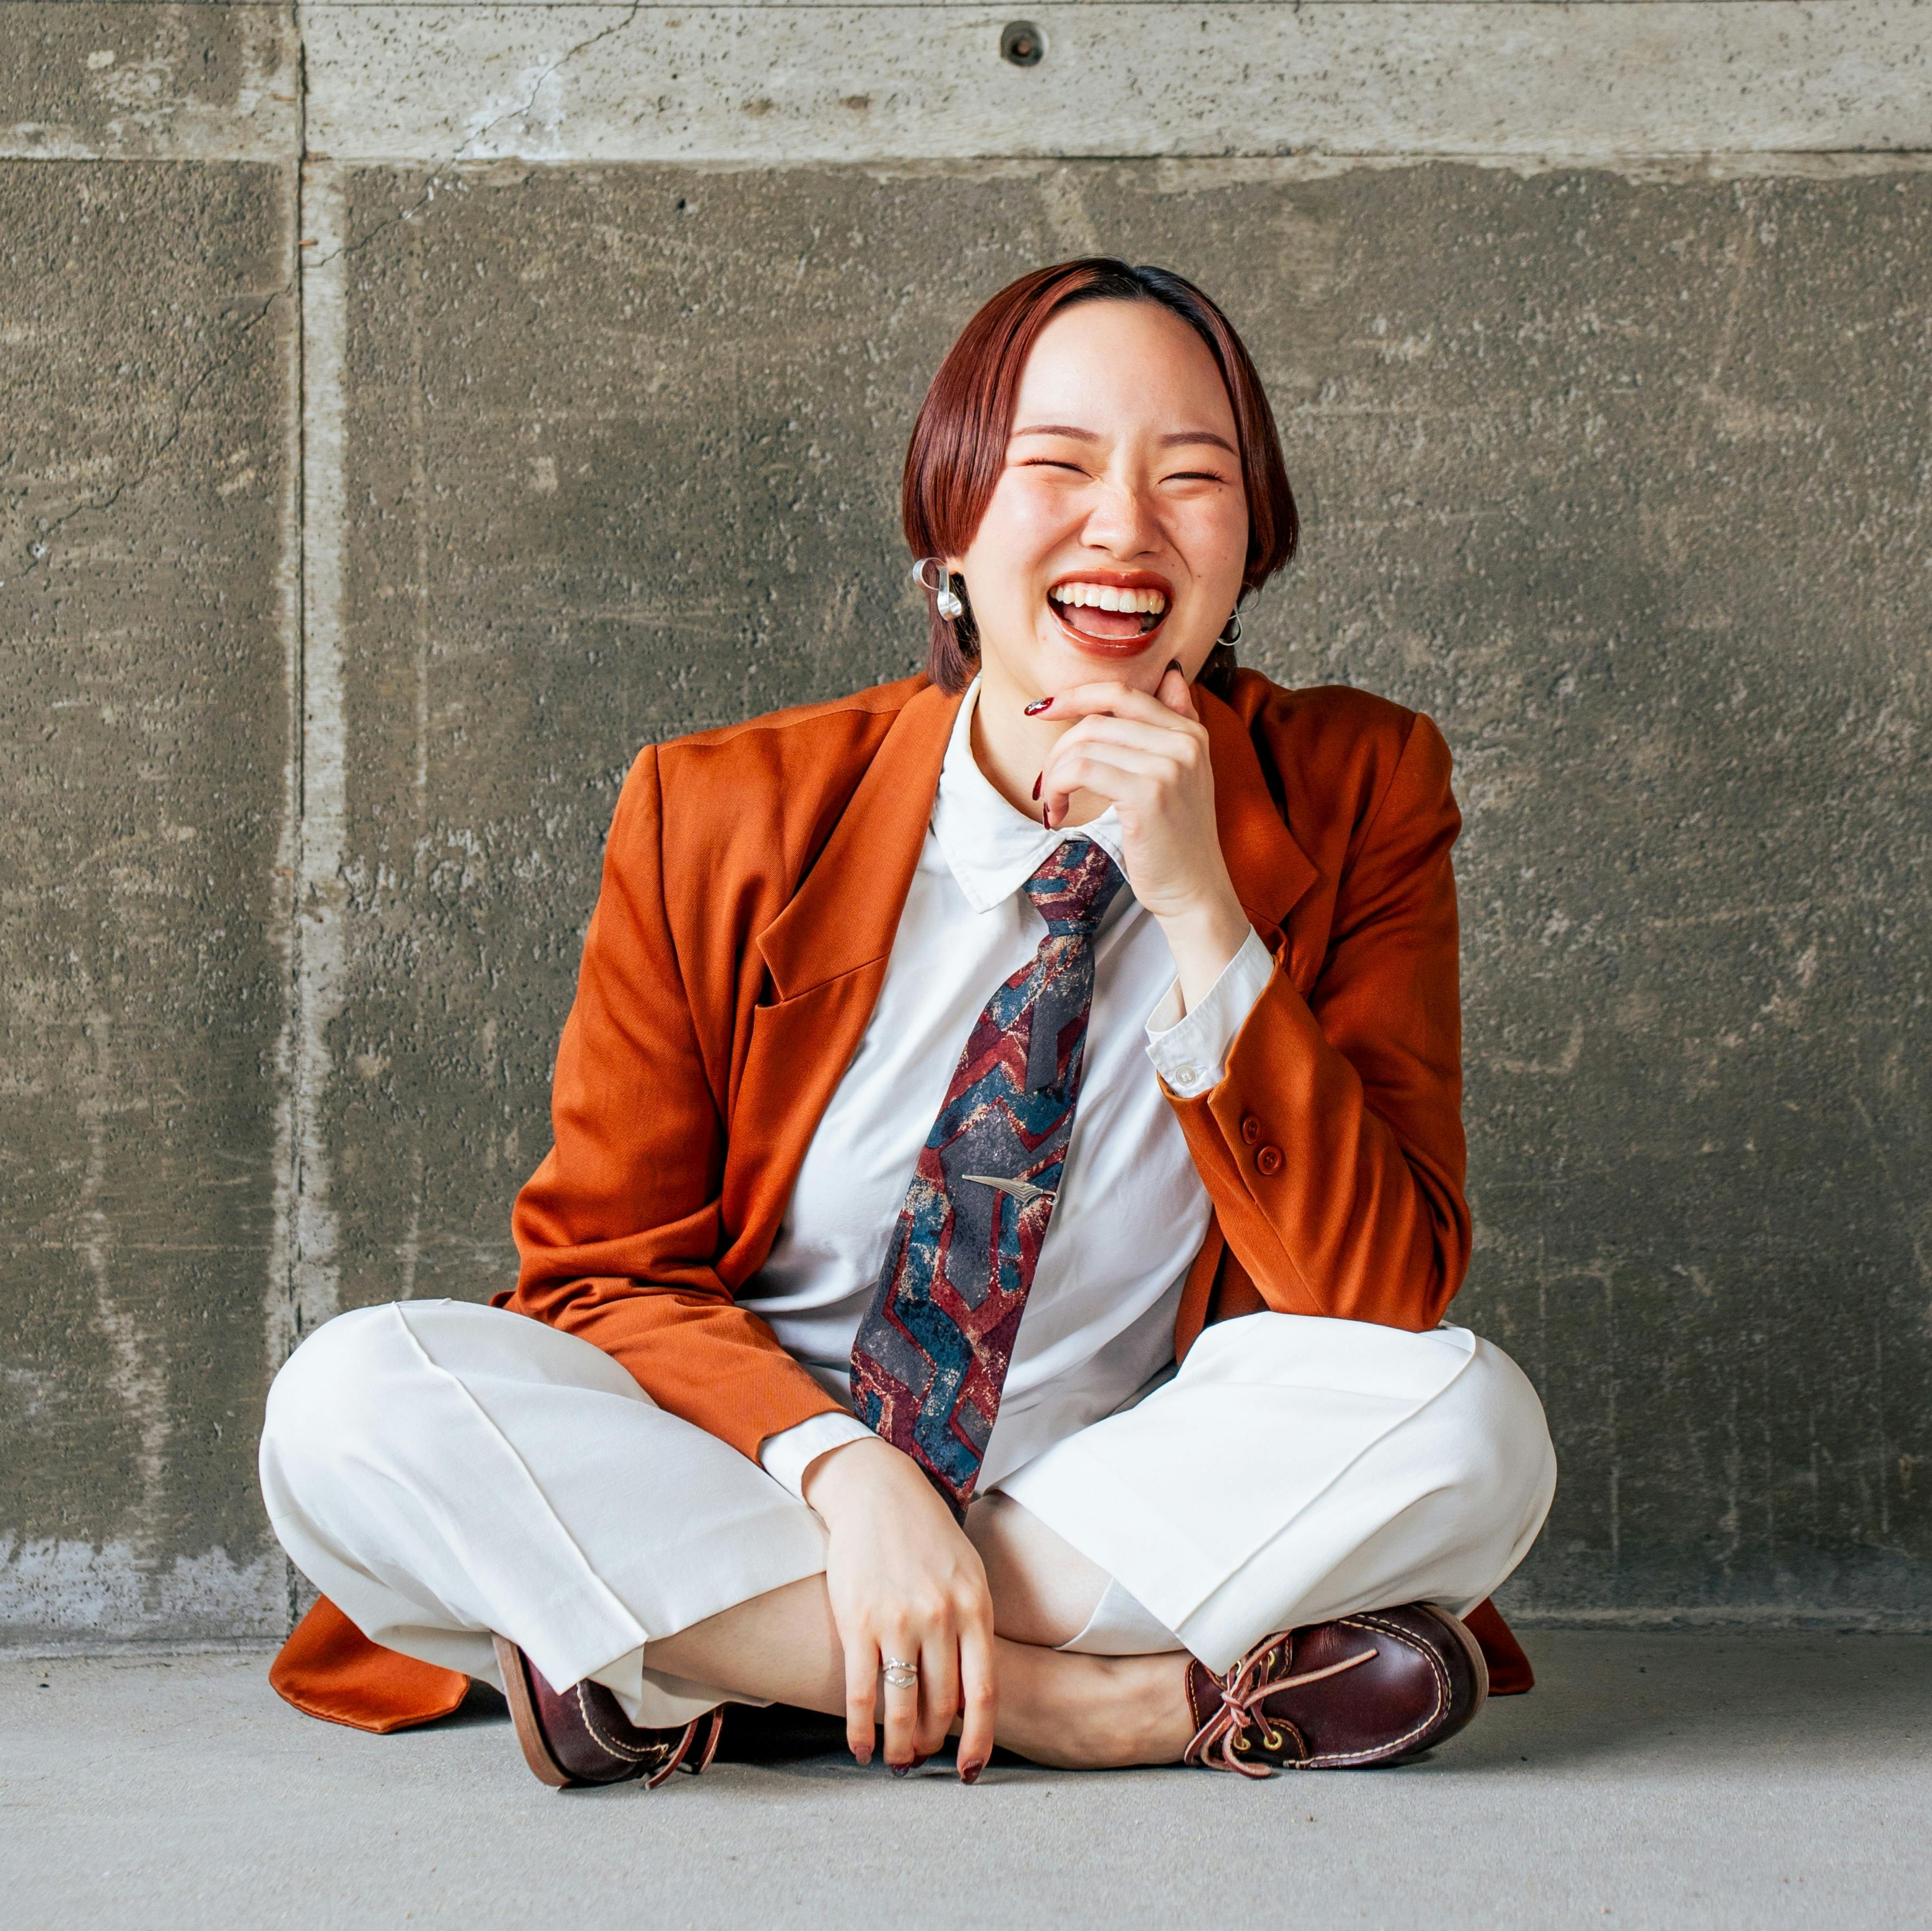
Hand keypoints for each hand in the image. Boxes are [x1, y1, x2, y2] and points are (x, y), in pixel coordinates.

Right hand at [802, 1435, 998, 1781]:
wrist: (878, 1491)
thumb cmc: (927, 1536)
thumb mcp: (968, 1573)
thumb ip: (974, 1628)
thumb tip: (970, 1695)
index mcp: (974, 1607)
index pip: (985, 1693)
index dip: (979, 1741)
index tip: (970, 1771)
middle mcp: (940, 1617)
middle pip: (942, 1706)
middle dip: (934, 1743)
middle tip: (925, 1757)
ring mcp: (898, 1620)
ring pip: (902, 1706)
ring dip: (901, 1745)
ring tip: (897, 1761)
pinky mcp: (857, 1620)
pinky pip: (861, 1691)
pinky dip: (861, 1729)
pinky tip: (861, 1748)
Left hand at [1032, 665, 1250, 1008]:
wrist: (1195, 889)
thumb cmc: (1177, 838)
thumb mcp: (1184, 772)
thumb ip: (1176, 721)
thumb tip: (1173, 672)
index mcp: (1190, 731)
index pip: (1122, 694)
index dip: (1076, 695)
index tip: (1041, 709)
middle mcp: (1184, 742)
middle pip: (1097, 720)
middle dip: (1059, 747)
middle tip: (1046, 781)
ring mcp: (1168, 767)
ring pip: (1084, 744)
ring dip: (1054, 774)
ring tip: (1052, 802)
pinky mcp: (1148, 794)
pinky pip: (1082, 770)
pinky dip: (1058, 788)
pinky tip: (1057, 813)